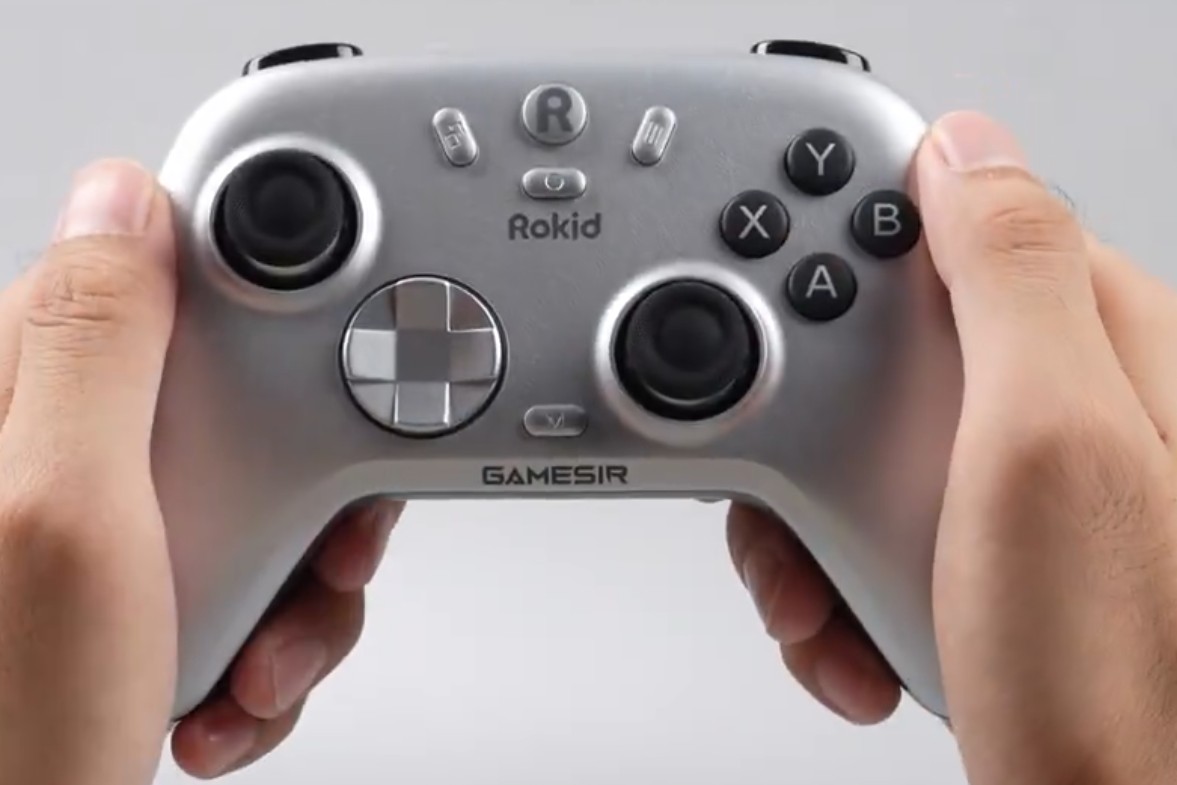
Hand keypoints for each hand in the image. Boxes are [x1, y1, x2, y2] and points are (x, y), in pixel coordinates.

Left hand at [0, 160, 399, 783]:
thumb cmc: (5, 730)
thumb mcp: (64, 518)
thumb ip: (98, 344)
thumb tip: (124, 194)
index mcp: (25, 391)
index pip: (173, 278)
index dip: (278, 320)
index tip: (331, 399)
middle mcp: (61, 442)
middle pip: (248, 400)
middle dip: (311, 493)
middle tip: (321, 554)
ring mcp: (108, 514)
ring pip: (267, 491)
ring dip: (300, 588)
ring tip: (261, 663)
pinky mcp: (145, 576)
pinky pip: (255, 562)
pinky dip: (274, 633)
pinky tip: (234, 687)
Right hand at [727, 111, 1176, 783]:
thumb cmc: (1122, 679)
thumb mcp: (1050, 451)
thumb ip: (1008, 280)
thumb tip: (966, 150)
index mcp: (1099, 343)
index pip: (938, 230)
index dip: (835, 265)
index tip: (773, 332)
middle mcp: (1063, 399)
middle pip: (873, 349)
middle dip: (801, 432)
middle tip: (788, 499)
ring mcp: (1017, 477)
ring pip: (854, 442)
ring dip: (806, 524)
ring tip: (821, 600)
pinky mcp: (976, 541)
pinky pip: (866, 515)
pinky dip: (831, 573)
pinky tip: (851, 627)